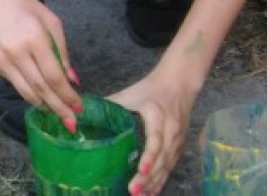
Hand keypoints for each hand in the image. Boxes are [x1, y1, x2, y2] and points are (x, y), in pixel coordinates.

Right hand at [0, 0, 81, 125]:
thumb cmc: (24, 4)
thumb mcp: (51, 21)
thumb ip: (62, 51)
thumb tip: (72, 79)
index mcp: (34, 39)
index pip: (54, 76)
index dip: (68, 95)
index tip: (80, 107)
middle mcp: (17, 53)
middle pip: (41, 89)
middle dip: (59, 108)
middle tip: (72, 123)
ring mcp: (3, 61)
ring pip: (27, 93)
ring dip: (45, 106)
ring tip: (59, 114)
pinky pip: (17, 85)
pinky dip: (32, 94)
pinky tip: (43, 98)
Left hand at [110, 69, 197, 195]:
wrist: (179, 83)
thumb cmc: (152, 88)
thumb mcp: (131, 93)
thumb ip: (111, 103)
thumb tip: (85, 112)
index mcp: (158, 116)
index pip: (156, 140)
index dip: (150, 156)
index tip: (141, 170)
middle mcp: (171, 131)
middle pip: (162, 158)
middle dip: (148, 177)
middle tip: (133, 191)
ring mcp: (178, 140)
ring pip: (168, 166)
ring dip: (154, 183)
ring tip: (139, 195)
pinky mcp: (180, 146)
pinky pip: (171, 167)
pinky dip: (161, 181)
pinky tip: (151, 192)